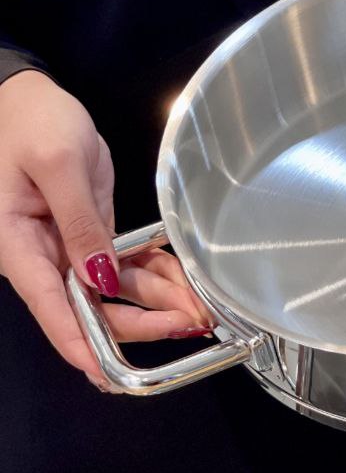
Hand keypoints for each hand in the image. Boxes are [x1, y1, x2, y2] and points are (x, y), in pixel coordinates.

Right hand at [0, 72, 212, 384]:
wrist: (27, 96)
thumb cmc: (30, 122)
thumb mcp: (59, 165)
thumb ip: (81, 224)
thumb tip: (100, 280)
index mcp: (17, 247)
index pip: (52, 309)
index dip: (83, 346)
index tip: (113, 376)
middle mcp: (41, 257)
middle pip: (91, 308)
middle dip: (142, 323)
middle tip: (191, 322)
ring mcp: (66, 249)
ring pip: (115, 292)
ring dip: (157, 301)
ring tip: (200, 308)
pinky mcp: (88, 235)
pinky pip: (123, 266)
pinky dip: (154, 274)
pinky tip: (183, 282)